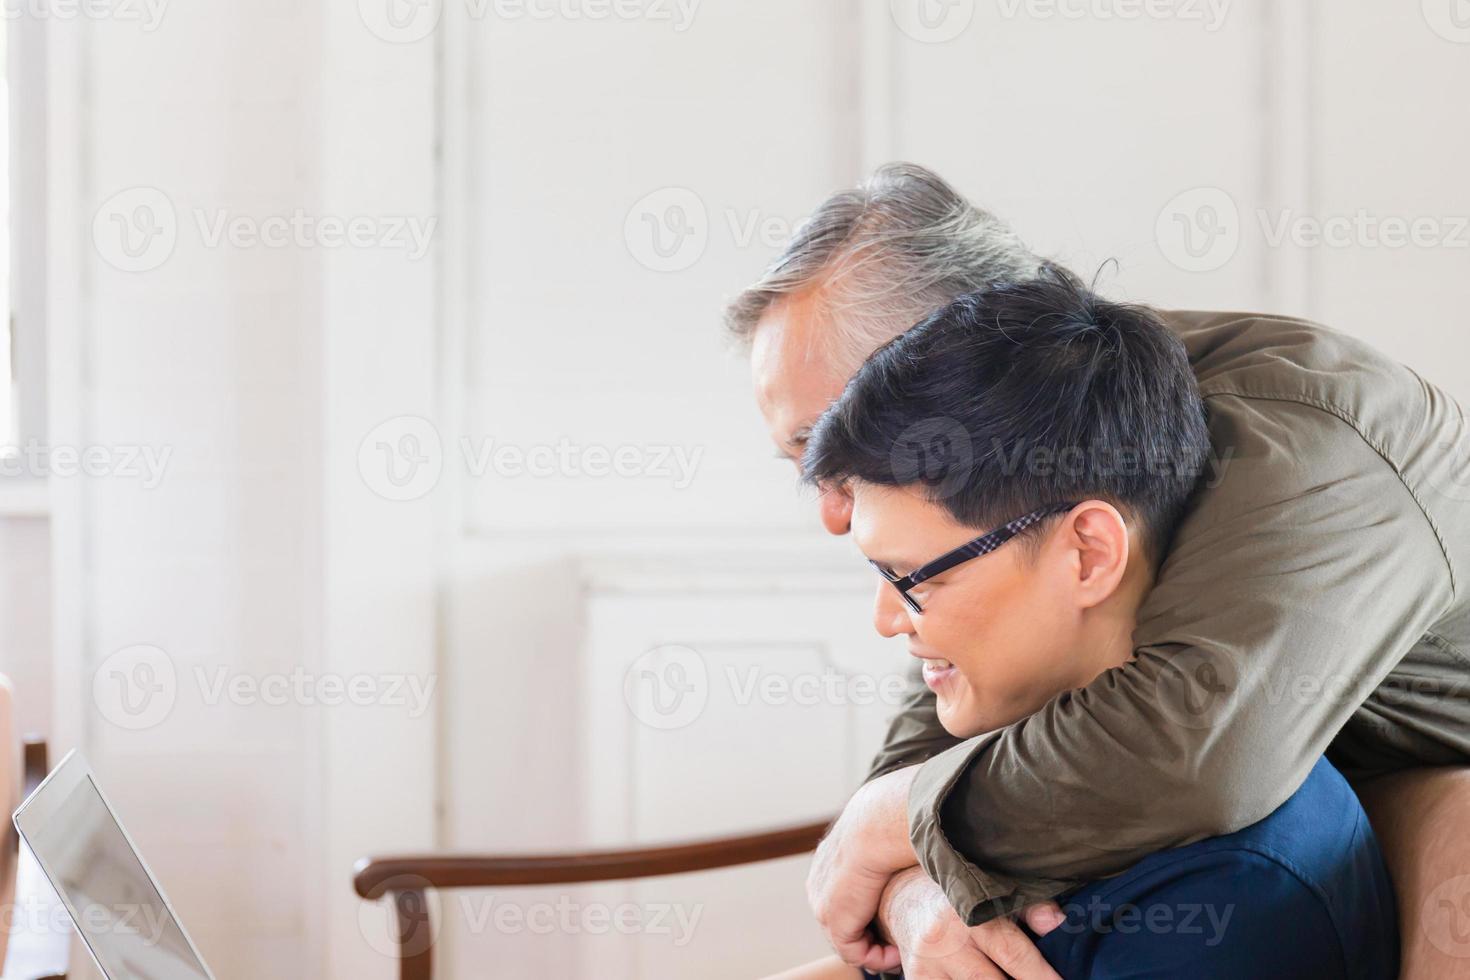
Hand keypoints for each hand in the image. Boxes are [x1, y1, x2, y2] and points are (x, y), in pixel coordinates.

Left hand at [806, 768, 921, 971]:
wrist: (878, 823)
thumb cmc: (891, 818)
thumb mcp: (886, 828)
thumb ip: (890, 840)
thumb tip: (918, 838)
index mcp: (830, 857)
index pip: (846, 894)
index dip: (872, 910)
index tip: (897, 915)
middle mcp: (819, 881)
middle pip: (845, 918)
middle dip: (873, 932)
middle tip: (901, 939)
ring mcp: (822, 903)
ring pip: (850, 938)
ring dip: (878, 948)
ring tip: (904, 949)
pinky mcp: (834, 921)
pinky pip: (855, 953)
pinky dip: (879, 958)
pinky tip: (899, 953)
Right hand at [877, 867, 1065, 979]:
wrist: (906, 898)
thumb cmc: (961, 895)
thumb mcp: (995, 890)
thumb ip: (1030, 907)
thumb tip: (1059, 924)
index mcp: (968, 911)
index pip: (1012, 953)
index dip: (1042, 977)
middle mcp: (944, 938)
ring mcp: (927, 963)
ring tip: (1008, 978)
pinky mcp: (916, 978)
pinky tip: (981, 979)